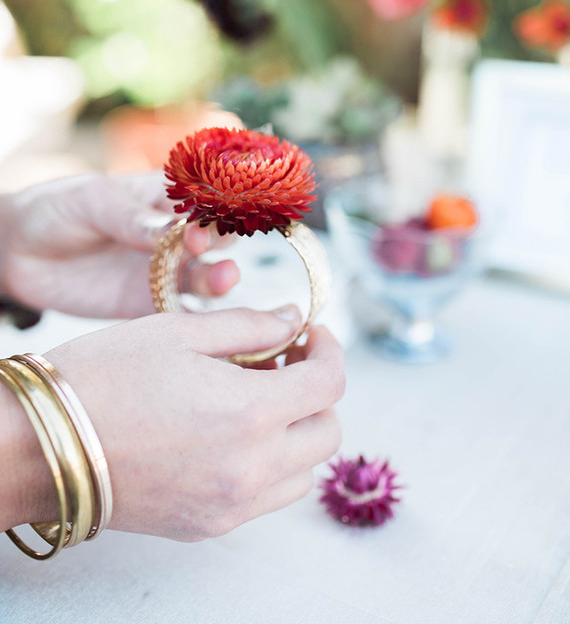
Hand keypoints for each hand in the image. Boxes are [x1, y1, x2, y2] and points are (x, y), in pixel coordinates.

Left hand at [0, 172, 238, 317]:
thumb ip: (131, 218)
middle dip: (219, 243)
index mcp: (164, 198)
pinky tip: (206, 322)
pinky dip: (196, 319)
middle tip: (203, 247)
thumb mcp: (92, 201)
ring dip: (217, 278)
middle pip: (215, 239)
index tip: (201, 222)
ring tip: (224, 278)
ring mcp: (163, 271)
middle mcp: (173, 235)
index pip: (203, 200)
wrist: (18, 252)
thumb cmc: (57, 209)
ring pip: (204, 277)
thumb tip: (174, 230)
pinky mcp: (148, 304)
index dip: (211, 209)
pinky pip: (180, 312)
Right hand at [30, 309, 343, 540]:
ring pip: (303, 471)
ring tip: (255, 399)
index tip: (311, 333)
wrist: (41, 445)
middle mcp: (250, 469)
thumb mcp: (179, 330)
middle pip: (327, 433)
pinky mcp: (207, 527)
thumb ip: (249, 325)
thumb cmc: (104, 377)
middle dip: (316, 391)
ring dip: (296, 431)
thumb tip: (292, 320)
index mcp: (249, 413)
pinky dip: (269, 465)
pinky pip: (266, 498)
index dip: (329, 350)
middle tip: (282, 363)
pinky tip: (230, 434)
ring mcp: (230, 506)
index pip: (329, 384)